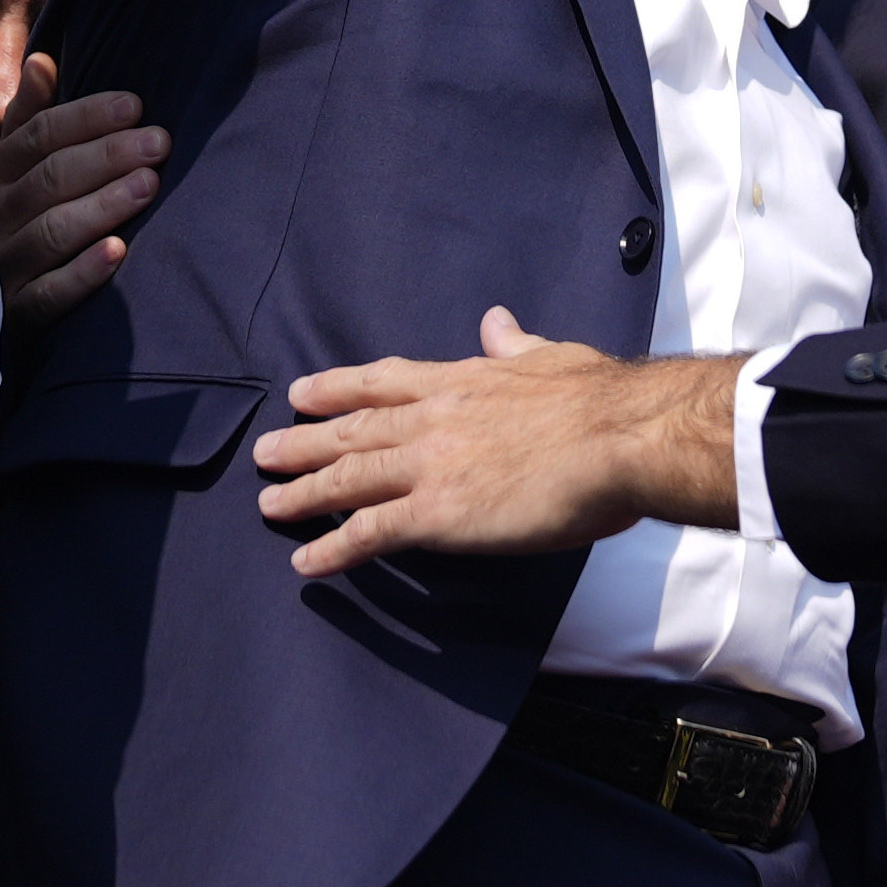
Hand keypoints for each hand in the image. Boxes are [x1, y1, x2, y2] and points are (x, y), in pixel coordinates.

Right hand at [0, 65, 166, 339]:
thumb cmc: (1, 221)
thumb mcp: (7, 169)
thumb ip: (27, 119)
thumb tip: (44, 59)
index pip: (37, 137)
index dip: (86, 118)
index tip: (135, 105)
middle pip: (50, 179)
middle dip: (106, 156)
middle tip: (158, 142)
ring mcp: (1, 267)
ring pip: (51, 231)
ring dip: (101, 206)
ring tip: (148, 185)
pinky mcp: (13, 315)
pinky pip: (48, 294)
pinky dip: (82, 273)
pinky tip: (118, 253)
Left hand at [255, 313, 739, 571]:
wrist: (620, 438)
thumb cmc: (602, 399)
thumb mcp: (553, 355)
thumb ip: (516, 345)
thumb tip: (498, 322)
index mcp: (462, 380)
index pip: (384, 382)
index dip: (339, 388)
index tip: (303, 392)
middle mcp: (433, 420)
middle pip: (353, 430)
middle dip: (305, 442)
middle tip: (265, 452)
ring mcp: (430, 466)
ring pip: (348, 479)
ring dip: (304, 492)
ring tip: (270, 504)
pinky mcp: (438, 514)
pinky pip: (371, 533)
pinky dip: (334, 549)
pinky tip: (306, 564)